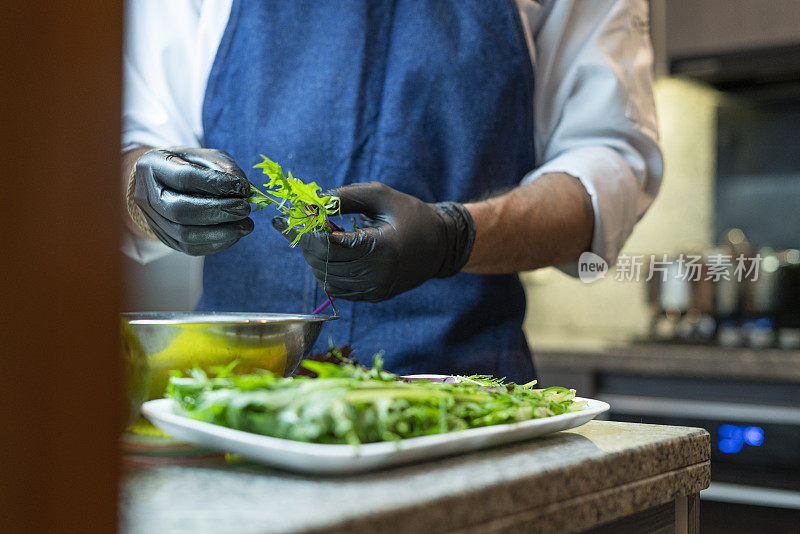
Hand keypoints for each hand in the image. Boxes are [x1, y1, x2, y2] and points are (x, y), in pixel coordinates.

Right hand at [133, 147, 253, 254]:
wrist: (161, 182)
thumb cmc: (187, 165)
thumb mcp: (205, 157)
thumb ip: (224, 168)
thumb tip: (244, 190)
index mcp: (153, 166)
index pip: (185, 177)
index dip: (217, 184)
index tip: (244, 188)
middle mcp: (147, 196)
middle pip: (181, 211)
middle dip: (218, 211)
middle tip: (245, 208)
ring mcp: (154, 221)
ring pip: (185, 235)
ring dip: (222, 232)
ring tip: (246, 225)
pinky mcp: (166, 239)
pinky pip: (191, 248)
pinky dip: (218, 243)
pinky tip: (235, 235)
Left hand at [272, 182, 474, 301]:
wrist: (440, 245)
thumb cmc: (408, 214)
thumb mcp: (379, 195)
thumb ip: (342, 197)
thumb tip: (308, 203)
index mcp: (382, 247)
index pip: (329, 246)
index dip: (306, 231)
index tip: (291, 216)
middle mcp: (378, 274)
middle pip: (324, 263)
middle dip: (306, 243)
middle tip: (300, 223)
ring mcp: (376, 289)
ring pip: (326, 280)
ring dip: (315, 258)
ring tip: (320, 237)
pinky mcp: (373, 296)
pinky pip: (337, 288)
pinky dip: (326, 270)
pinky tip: (331, 253)